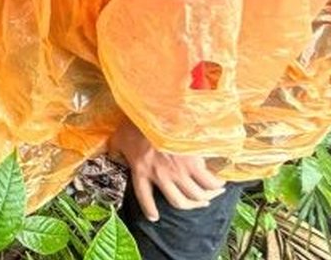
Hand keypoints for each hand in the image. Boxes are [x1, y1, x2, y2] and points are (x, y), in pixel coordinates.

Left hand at [108, 119, 224, 221]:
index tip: (155, 217)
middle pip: (179, 202)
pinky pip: (208, 181)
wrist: (154, 113)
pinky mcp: (192, 163)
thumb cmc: (135, 123)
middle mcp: (160, 176)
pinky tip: (220, 182)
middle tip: (199, 203)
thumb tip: (110, 151)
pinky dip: (216, 184)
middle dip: (191, 205)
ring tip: (213, 193)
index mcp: (140, 171)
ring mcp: (177, 172)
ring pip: (195, 195)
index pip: (144, 197)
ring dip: (207, 197)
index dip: (150, 209)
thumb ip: (115, 148)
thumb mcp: (118, 138)